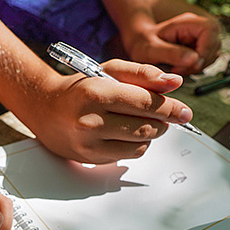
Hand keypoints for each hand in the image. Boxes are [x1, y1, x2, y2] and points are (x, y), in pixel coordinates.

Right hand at [24, 59, 191, 163]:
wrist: (44, 108)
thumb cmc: (80, 88)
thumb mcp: (109, 71)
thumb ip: (143, 74)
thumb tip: (174, 84)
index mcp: (97, 93)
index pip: (145, 103)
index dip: (170, 108)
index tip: (185, 112)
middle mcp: (90, 120)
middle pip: (146, 127)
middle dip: (163, 122)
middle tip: (166, 117)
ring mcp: (89, 143)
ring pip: (139, 146)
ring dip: (150, 135)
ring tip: (144, 124)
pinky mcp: (89, 159)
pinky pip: (126, 156)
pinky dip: (134, 146)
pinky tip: (125, 134)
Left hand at [124, 12, 221, 74]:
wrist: (140, 42)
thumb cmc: (144, 43)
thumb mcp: (152, 50)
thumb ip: (171, 54)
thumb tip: (194, 59)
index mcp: (189, 22)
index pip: (211, 31)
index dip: (204, 51)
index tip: (189, 65)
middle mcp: (199, 26)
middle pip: (214, 44)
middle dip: (199, 62)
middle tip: (178, 69)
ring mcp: (202, 37)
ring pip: (212, 54)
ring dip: (197, 66)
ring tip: (177, 68)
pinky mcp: (201, 47)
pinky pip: (207, 60)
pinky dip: (196, 67)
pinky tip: (181, 67)